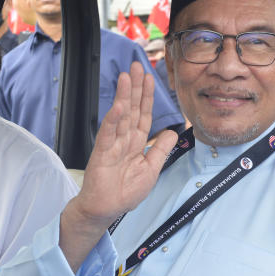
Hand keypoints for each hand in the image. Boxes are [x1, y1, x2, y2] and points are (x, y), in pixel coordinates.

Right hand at [68, 61, 177, 228]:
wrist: (106, 209)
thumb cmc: (126, 192)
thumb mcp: (152, 169)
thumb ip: (161, 150)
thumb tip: (172, 133)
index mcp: (136, 143)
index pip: (143, 115)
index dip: (147, 97)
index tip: (149, 78)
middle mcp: (124, 140)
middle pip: (131, 109)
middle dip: (135, 88)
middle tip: (136, 66)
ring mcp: (112, 144)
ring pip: (120, 116)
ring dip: (123, 96)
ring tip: (126, 77)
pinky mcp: (102, 154)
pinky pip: (108, 134)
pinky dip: (113, 120)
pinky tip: (117, 106)